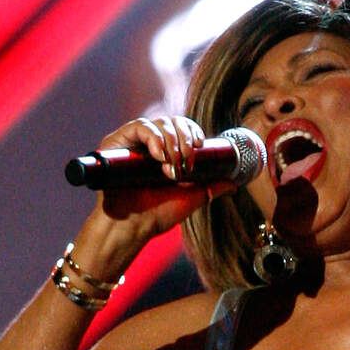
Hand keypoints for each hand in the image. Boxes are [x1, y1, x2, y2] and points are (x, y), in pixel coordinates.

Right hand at [94, 116, 236, 238]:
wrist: (132, 227)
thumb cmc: (156, 215)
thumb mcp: (190, 198)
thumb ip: (210, 188)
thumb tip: (233, 183)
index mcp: (165, 153)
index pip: (182, 128)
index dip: (193, 131)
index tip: (200, 144)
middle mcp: (149, 144)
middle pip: (172, 122)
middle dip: (185, 137)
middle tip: (187, 159)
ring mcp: (132, 142)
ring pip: (159, 123)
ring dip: (172, 141)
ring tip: (172, 165)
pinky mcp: (116, 142)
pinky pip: (139, 126)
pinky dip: (154, 138)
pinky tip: (159, 156)